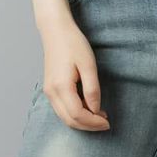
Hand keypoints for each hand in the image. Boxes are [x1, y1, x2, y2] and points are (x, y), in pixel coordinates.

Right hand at [37, 16, 110, 130]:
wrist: (55, 30)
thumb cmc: (73, 44)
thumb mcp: (88, 65)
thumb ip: (92, 89)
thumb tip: (95, 110)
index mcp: (61, 87)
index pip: (77, 115)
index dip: (93, 122)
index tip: (108, 122)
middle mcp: (51, 93)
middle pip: (70, 120)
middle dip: (88, 126)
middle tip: (105, 123)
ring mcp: (48, 91)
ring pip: (64, 117)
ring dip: (82, 121)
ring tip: (99, 116)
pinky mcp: (50, 89)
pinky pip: (62, 109)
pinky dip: (75, 114)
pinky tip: (88, 107)